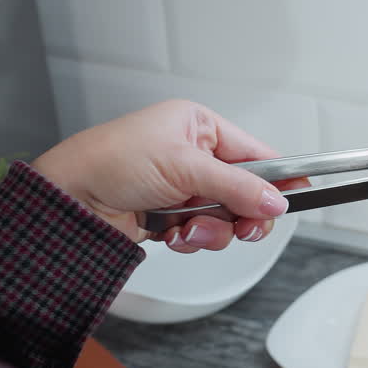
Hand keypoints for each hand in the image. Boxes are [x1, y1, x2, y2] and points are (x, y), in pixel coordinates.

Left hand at [33, 100, 306, 252]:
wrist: (67, 201)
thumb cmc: (112, 162)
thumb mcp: (183, 167)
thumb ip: (236, 187)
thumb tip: (277, 201)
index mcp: (200, 127)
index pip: (256, 154)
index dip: (279, 178)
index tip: (300, 196)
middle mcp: (194, 156)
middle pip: (246, 192)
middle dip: (243, 214)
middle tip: (245, 229)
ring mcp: (183, 188)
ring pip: (226, 218)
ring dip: (212, 230)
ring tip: (187, 229)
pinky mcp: (170, 217)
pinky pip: (202, 234)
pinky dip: (191, 239)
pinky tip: (170, 235)